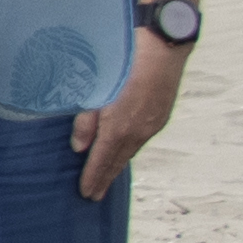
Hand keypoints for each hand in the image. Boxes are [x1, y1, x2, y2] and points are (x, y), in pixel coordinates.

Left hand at [66, 31, 186, 200]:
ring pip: (131, 150)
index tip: (86, 194)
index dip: (93, 178)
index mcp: (119, 128)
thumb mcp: (94, 91)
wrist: (163, 47)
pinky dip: (130, 149)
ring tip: (106, 177)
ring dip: (118, 165)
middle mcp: (138, 131)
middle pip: (118, 161)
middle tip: (94, 195)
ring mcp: (153, 124)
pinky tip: (124, 151)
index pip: (102, 161)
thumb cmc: (122, 64)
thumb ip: (85, 122)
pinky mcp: (161, 115)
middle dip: (105, 178)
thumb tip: (79, 149)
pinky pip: (142, 139)